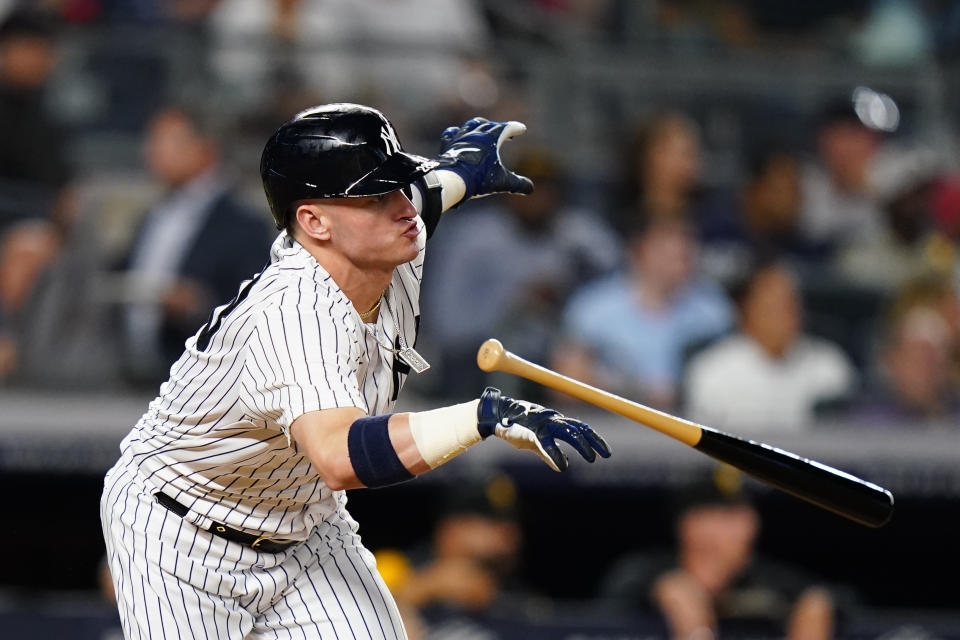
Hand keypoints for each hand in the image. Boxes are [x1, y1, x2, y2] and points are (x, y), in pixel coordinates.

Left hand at [436, 118, 533, 200]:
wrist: (453, 180)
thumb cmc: (479, 179)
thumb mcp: (502, 182)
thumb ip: (518, 184)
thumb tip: (531, 188)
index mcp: (492, 138)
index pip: (507, 128)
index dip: (516, 128)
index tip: (521, 129)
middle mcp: (476, 133)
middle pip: (490, 125)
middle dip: (500, 128)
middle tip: (506, 134)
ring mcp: (460, 137)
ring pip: (472, 125)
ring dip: (481, 126)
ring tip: (484, 130)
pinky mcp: (448, 143)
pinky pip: (452, 132)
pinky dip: (458, 132)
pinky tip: (459, 135)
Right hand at [477, 386, 610, 470]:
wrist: (496, 417)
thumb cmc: (515, 428)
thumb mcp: (535, 443)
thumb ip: (548, 454)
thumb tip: (562, 466)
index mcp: (555, 422)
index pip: (579, 428)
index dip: (593, 439)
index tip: (604, 452)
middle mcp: (552, 421)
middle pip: (579, 429)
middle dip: (594, 441)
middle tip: (607, 455)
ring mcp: (543, 424)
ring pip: (568, 433)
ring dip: (582, 446)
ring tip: (592, 459)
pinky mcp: (532, 431)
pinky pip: (547, 444)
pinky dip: (556, 455)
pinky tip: (563, 465)